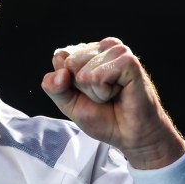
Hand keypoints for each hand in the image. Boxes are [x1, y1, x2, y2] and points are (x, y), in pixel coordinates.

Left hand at [40, 37, 184, 168]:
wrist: (130, 135)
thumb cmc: (105, 117)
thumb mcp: (69, 103)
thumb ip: (54, 87)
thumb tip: (60, 72)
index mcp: (89, 52)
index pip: (60, 58)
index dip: (68, 83)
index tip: (88, 93)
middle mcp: (103, 48)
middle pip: (70, 63)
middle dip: (82, 88)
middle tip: (103, 95)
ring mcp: (117, 52)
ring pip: (84, 71)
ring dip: (95, 92)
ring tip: (112, 95)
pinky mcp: (129, 61)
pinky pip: (98, 76)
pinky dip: (104, 91)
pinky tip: (120, 92)